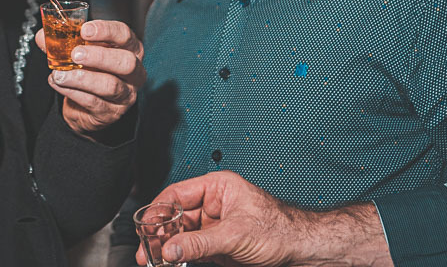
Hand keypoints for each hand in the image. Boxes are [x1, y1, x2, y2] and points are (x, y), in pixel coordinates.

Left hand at [35, 19, 144, 135]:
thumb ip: (62, 41)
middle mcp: (134, 71)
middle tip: (75, 54)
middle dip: (99, 56)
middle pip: (125, 62)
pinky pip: (94, 102)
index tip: (85, 30)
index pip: (124, 35)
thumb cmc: (90, 70)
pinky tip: (59, 84)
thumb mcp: (78, 51)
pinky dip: (73, 92)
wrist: (86, 105)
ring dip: (82, 78)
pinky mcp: (112, 112)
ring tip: (60, 74)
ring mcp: (126, 93)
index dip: (105, 31)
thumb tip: (43, 35)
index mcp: (129, 48)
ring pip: (110, 85)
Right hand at [138, 172, 389, 266]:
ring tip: (153, 260)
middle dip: (159, 234)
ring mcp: (215, 224)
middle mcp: (213, 203)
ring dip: (167, 248)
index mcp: (216, 187)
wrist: (302, 249)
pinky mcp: (218, 244)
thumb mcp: (235, 234)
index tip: (144, 227)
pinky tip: (171, 262)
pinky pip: (193, 248)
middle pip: (175, 216)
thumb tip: (169, 248)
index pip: (177, 194)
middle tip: (146, 251)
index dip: (158, 211)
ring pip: (181, 234)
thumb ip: (199, 242)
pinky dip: (181, 256)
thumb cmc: (280, 229)